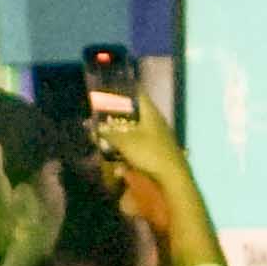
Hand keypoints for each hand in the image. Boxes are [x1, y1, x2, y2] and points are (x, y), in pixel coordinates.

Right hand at [87, 95, 201, 215]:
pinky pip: (141, 141)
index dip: (123, 90)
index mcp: (150, 112)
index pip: (137, 93)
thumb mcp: (124, 143)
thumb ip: (108, 134)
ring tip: (108, 137)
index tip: (109, 91)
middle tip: (103, 117)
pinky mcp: (159, 148)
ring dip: (123, 131)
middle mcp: (155, 120)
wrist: (172, 175)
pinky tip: (121, 154)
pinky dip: (130, 144)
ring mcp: (159, 134)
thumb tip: (94, 127)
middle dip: (118, 114)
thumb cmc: (149, 153)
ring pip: (137, 127)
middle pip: (135, 111)